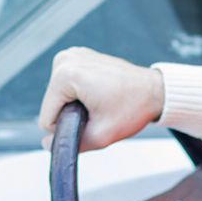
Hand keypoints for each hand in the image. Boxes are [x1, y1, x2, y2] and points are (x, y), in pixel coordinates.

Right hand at [36, 46, 165, 151]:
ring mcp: (71, 55)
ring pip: (57, 96)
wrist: (154, 90)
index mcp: (66, 74)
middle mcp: (65, 59)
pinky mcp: (78, 56)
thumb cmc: (134, 106)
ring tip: (99, 103)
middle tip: (98, 112)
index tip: (91, 121)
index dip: (67, 128)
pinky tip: (98, 94)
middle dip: (71, 115)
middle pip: (51, 105)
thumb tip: (48, 145)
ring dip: (74, 105)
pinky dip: (79, 94)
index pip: (46, 117)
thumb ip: (71, 144)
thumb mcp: (102, 135)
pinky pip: (66, 86)